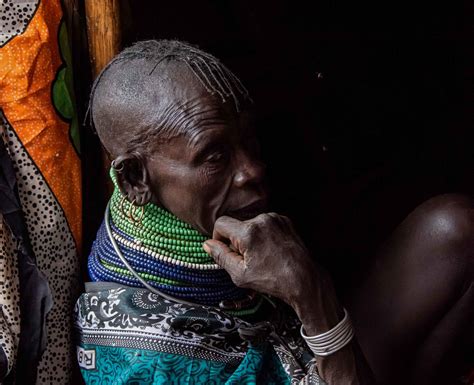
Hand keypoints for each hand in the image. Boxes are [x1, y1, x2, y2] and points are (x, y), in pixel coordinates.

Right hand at [203, 213, 318, 306]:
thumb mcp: (240, 274)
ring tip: (262, 256)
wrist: (303, 279)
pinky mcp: (284, 220)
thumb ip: (220, 256)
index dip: (219, 238)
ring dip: (251, 237)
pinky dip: (263, 234)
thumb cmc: (272, 280)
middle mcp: (261, 219)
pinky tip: (271, 250)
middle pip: (236, 225)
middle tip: (248, 259)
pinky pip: (265, 224)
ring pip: (250, 224)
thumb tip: (206, 244)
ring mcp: (275, 218)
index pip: (221, 223)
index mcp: (248, 231)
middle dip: (237, 240)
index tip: (227, 251)